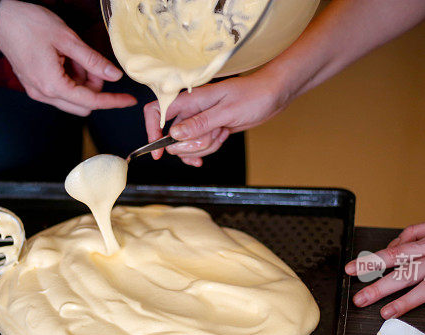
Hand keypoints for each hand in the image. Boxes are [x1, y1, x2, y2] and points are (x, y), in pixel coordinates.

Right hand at [0, 0, 136, 115]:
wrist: (1, 18)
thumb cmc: (29, 24)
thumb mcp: (67, 39)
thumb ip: (92, 60)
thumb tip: (114, 76)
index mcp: (52, 85)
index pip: (91, 101)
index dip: (113, 101)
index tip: (128, 100)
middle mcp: (43, 94)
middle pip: (82, 105)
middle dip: (94, 88)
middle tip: (93, 63)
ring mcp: (37, 91)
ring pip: (72, 98)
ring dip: (81, 81)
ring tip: (74, 55)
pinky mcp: (34, 85)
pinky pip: (60, 90)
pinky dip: (70, 78)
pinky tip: (66, 58)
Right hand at [143, 68, 294, 165]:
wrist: (272, 95)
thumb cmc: (253, 96)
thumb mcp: (226, 111)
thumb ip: (200, 123)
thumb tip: (174, 134)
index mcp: (190, 99)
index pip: (156, 112)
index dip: (153, 131)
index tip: (158, 150)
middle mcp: (191, 109)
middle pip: (173, 136)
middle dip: (192, 144)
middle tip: (213, 135)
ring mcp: (199, 120)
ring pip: (187, 144)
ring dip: (205, 146)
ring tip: (223, 132)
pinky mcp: (208, 129)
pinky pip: (199, 146)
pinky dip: (208, 148)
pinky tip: (220, 140)